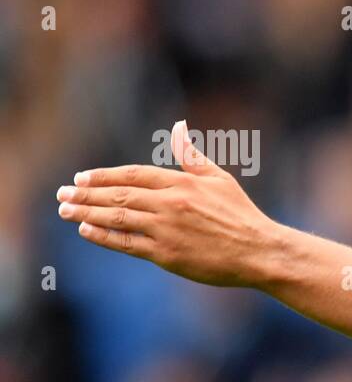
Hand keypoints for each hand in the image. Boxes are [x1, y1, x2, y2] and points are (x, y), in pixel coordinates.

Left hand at [56, 121, 281, 287]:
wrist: (259, 252)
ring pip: (117, 218)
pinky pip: (127, 243)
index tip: (80, 178)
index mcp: (183, 183)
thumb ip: (192, 156)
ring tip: (65, 210)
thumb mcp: (219, 179)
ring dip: (86, 212)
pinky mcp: (167, 254)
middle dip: (85, 194)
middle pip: (118, 196)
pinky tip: (86, 230)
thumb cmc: (242, 216)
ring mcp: (167, 229)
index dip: (103, 176)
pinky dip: (103, 236)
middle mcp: (171, 203)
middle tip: (62, 194)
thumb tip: (179, 127)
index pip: (132, 175)